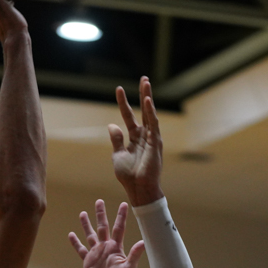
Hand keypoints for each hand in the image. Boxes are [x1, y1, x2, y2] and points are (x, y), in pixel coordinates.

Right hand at [68, 199, 144, 267]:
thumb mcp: (129, 267)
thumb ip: (135, 254)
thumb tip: (142, 242)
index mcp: (116, 247)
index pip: (119, 228)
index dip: (121, 216)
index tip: (123, 204)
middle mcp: (106, 247)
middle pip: (103, 227)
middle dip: (101, 214)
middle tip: (99, 201)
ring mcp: (96, 254)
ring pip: (90, 235)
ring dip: (86, 225)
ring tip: (83, 213)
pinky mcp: (88, 261)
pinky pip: (81, 250)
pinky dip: (76, 242)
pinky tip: (71, 234)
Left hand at [109, 77, 162, 205]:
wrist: (137, 189)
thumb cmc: (129, 176)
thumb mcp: (118, 155)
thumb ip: (116, 140)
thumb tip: (112, 125)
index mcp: (135, 138)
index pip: (129, 116)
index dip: (123, 103)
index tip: (118, 89)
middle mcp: (144, 135)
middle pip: (144, 110)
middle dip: (144, 94)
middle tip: (144, 78)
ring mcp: (151, 138)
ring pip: (151, 113)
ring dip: (148, 98)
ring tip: (146, 82)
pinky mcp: (155, 143)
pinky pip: (154, 124)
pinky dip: (151, 112)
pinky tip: (148, 101)